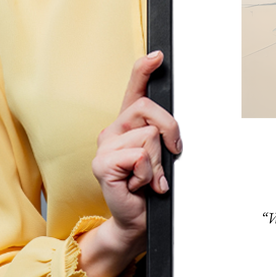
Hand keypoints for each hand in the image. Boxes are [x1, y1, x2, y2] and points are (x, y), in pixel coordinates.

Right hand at [77, 51, 181, 276]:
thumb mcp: (162, 156)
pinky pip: (139, 156)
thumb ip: (163, 136)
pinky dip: (148, 174)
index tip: (158, 55)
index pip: (134, 89)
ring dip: (158, 162)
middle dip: (170, 131)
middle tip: (171, 155)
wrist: (137, 220)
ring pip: (149, 136)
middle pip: (149, 109)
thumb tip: (173, 128)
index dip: (144, 69)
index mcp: (128, 124)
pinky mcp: (102, 164)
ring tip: (149, 178)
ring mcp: (104, 146)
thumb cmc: (150, 188)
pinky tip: (139, 185)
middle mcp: (113, 130)